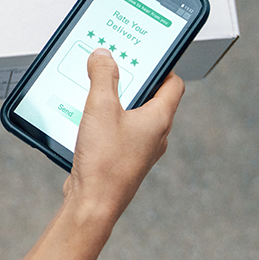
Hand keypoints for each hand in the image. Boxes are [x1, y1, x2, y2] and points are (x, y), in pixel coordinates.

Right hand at [64, 48, 183, 226]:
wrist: (93, 205)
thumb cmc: (104, 164)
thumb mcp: (101, 108)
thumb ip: (103, 77)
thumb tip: (104, 56)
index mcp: (159, 119)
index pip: (173, 83)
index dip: (161, 64)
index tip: (143, 54)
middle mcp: (155, 135)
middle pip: (151, 97)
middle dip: (132, 81)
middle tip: (113, 67)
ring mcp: (140, 149)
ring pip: (133, 115)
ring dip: (116, 101)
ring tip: (95, 91)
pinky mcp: (124, 159)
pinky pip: (119, 131)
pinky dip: (106, 120)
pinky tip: (86, 119)